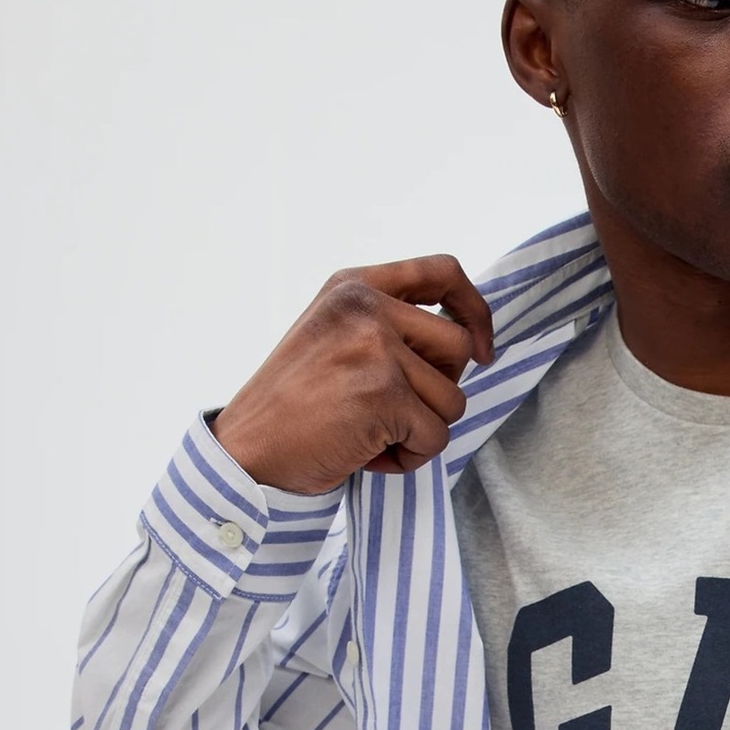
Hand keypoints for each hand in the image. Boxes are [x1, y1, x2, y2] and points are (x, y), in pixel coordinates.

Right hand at [209, 256, 493, 494]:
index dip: (475, 309)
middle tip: (394, 410)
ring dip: (421, 431)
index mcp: (354, 286)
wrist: (247, 450)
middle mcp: (365, 307)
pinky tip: (367, 455)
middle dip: (440, 388)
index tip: (482, 348)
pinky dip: (410, 458)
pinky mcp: (384, 393)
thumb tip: (467, 343)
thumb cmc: (293, 407)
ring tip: (372, 435)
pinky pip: (435, 436)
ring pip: (453, 399)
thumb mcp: (334, 338)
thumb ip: (388, 325)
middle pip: (458, 346)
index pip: (442, 271)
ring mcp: (375, 347)